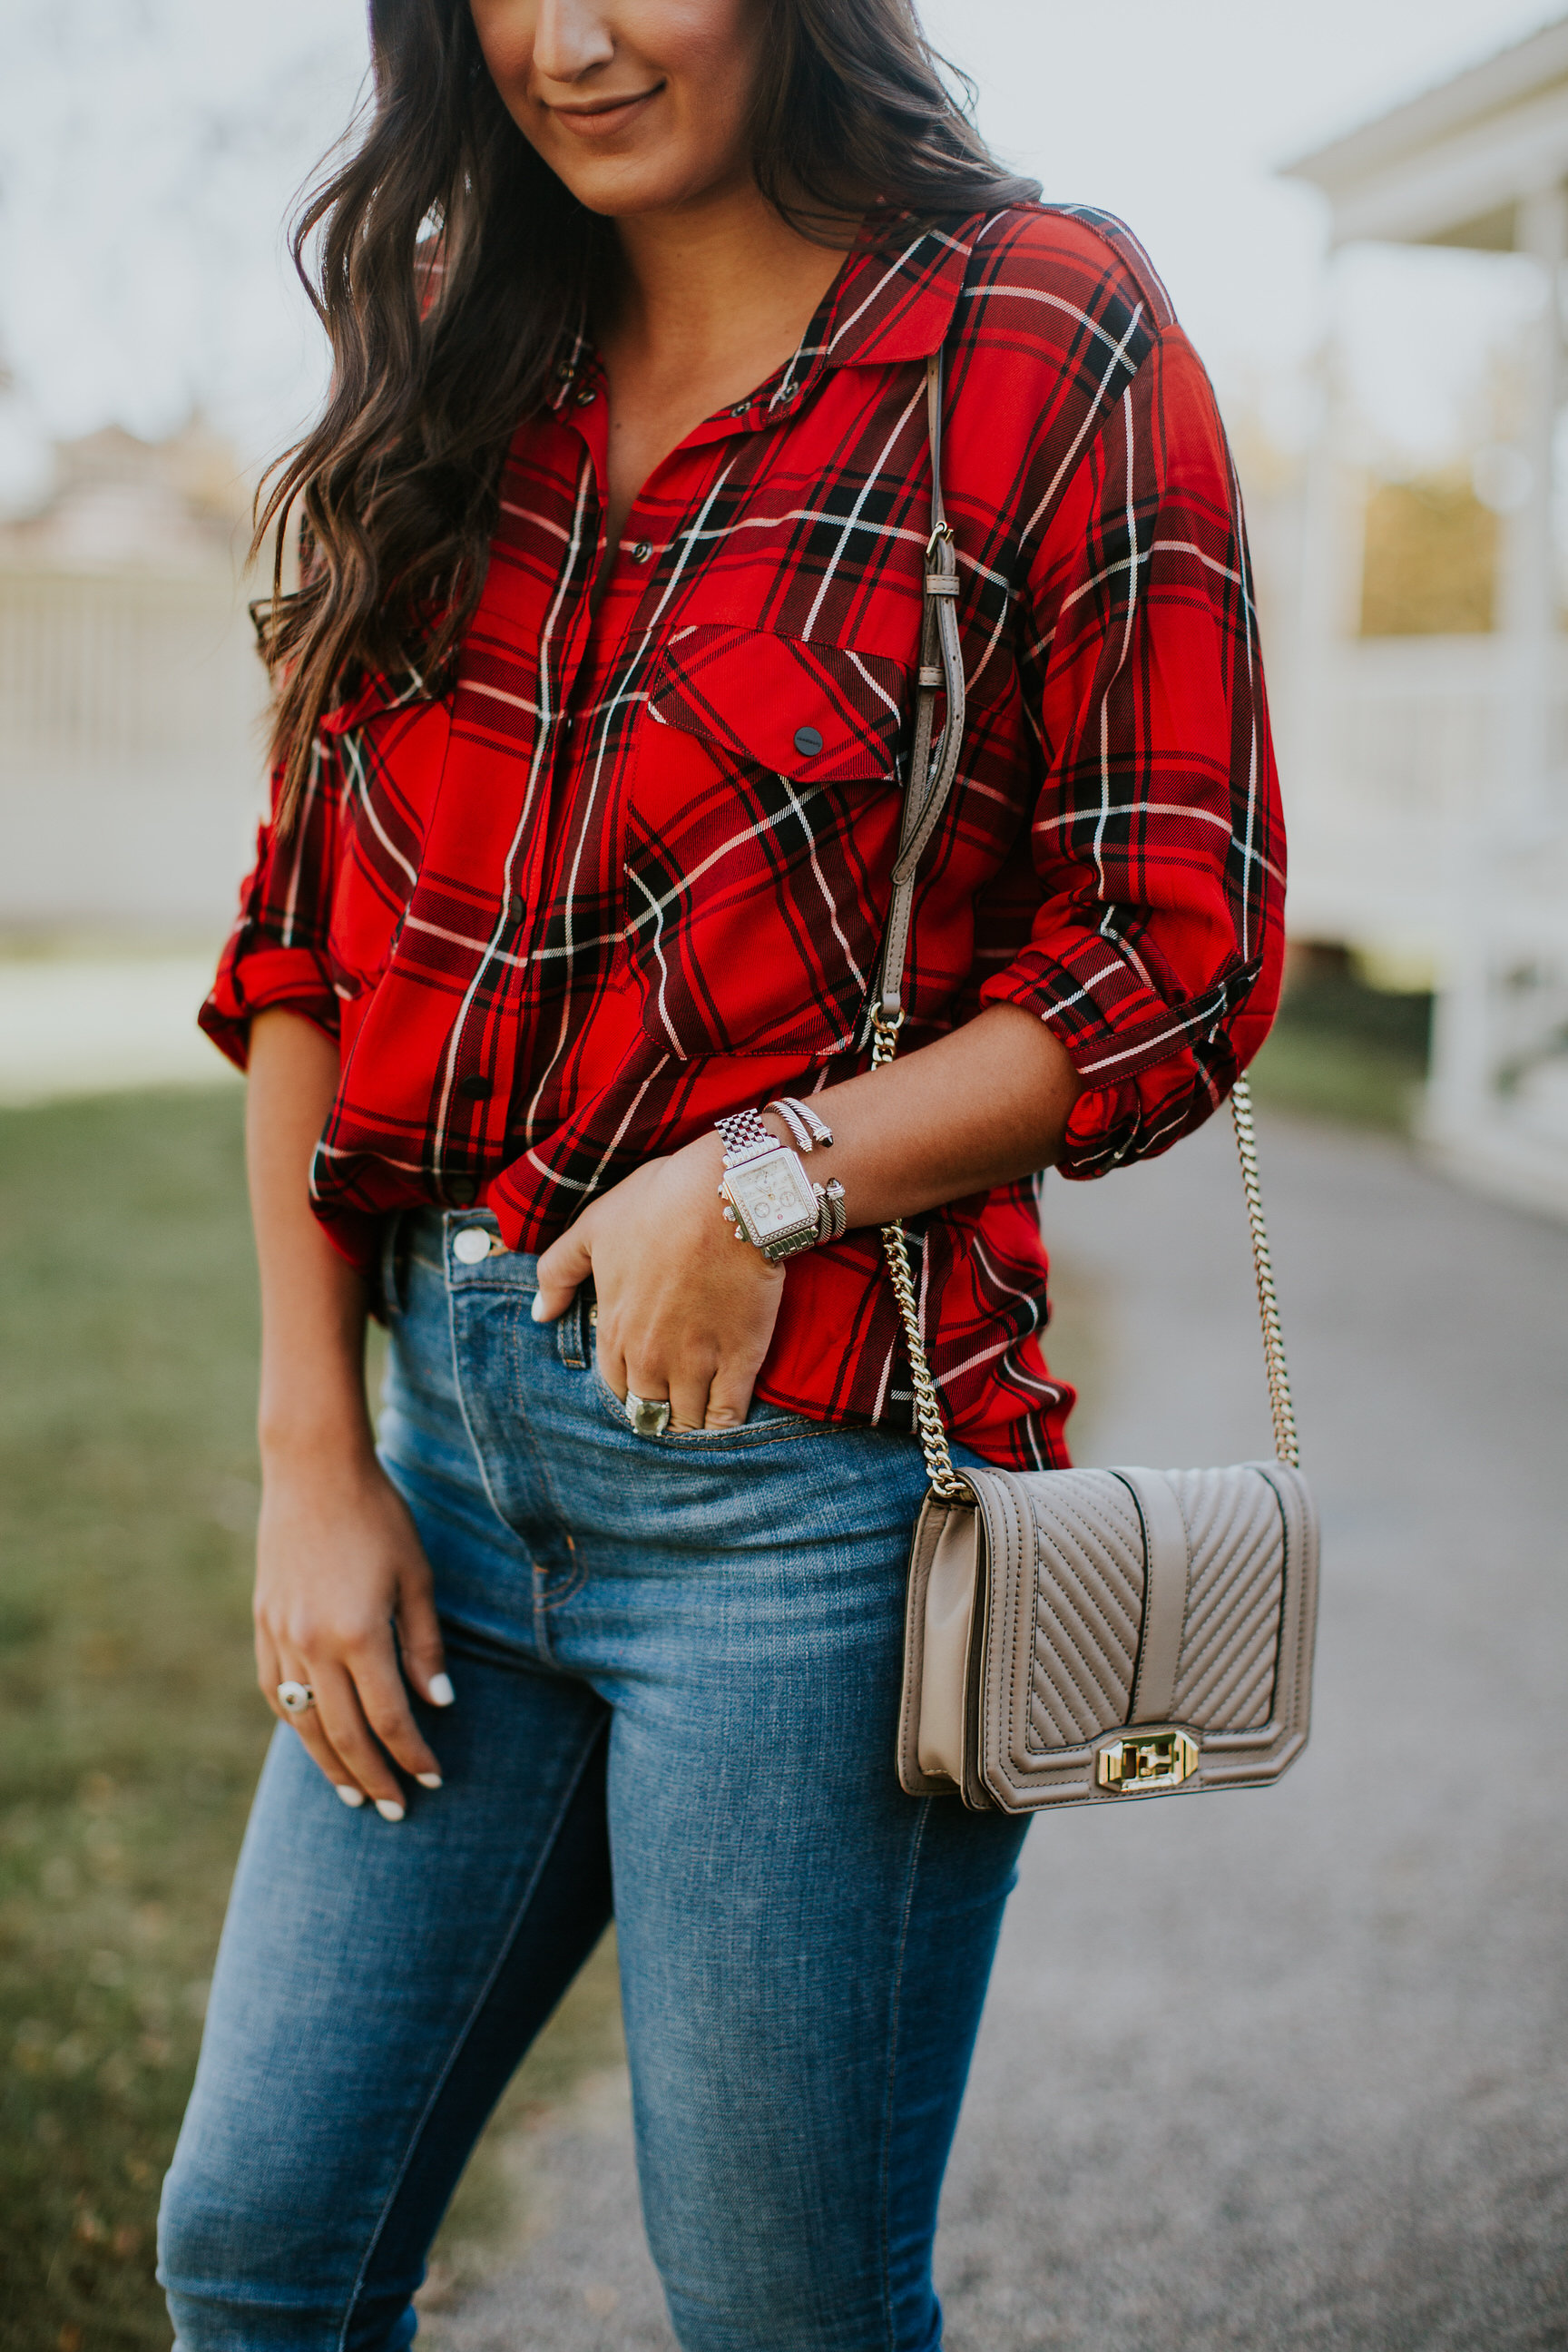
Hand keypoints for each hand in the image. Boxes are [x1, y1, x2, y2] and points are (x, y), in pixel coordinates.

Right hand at [253, 1449, 451, 1818]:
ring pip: (303, 1720)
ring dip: (328, 1763)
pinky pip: (275, 1690)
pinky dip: (296, 1722)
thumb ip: (424, 1645)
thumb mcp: (417, 1578)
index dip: (412, 1754)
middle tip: (397, 1809)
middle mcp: (313, 1644)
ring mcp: (280, 1635)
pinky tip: (313, 1738)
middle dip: (373, 1776)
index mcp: (359, 1634)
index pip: (389, 1717)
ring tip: (353, 1794)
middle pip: (343, 1733)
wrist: (313, 1471)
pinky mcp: (262, 1623)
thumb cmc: (379, 1517)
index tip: (433, 1778)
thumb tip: (439, 1703)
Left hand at [533, 1134, 783, 1430]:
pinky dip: (727, 1426)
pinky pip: (728, 1415)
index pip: (616, 1387)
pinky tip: (728, 1425)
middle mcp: (649, 1357)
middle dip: (659, 1414)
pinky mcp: (739, 1359)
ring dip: (691, 1425)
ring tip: (701, 1421)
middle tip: (674, 1409)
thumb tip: (540, 1313)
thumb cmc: (658, 1202)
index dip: (630, 1390)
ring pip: (688, 1420)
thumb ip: (558, 1272)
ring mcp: (695, 1362)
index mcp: (614, 1330)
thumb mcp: (593, 1227)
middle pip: (650, 1411)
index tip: (644, 1387)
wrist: (726, 1194)